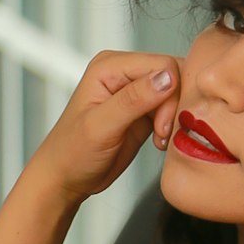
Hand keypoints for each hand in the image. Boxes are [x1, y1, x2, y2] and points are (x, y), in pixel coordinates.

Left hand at [27, 50, 182, 203]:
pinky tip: (159, 141)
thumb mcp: (101, 126)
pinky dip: (172, 126)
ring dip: (174, 119)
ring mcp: (136, 91)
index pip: (162, 65)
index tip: (161, 126)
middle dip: (175, 107)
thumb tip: (167, 77)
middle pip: (174, 76)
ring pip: (176, 94)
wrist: (67, 177)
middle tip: (162, 134)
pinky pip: (172, 109)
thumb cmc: (73, 152)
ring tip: (159, 140)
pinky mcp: (144, 111)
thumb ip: (133, 99)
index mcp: (110, 66)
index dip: (171, 94)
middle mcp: (124, 73)